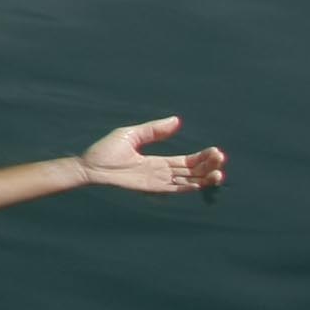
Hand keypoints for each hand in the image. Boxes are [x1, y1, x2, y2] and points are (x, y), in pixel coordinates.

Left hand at [76, 116, 223, 194]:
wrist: (89, 166)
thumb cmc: (106, 150)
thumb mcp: (132, 135)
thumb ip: (154, 130)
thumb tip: (176, 120)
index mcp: (158, 161)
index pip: (186, 161)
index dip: (202, 157)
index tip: (216, 151)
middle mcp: (160, 173)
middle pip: (190, 171)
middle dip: (207, 166)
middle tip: (220, 158)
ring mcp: (156, 181)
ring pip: (186, 182)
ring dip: (203, 178)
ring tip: (219, 173)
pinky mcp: (150, 188)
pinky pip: (173, 189)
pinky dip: (187, 187)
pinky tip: (200, 183)